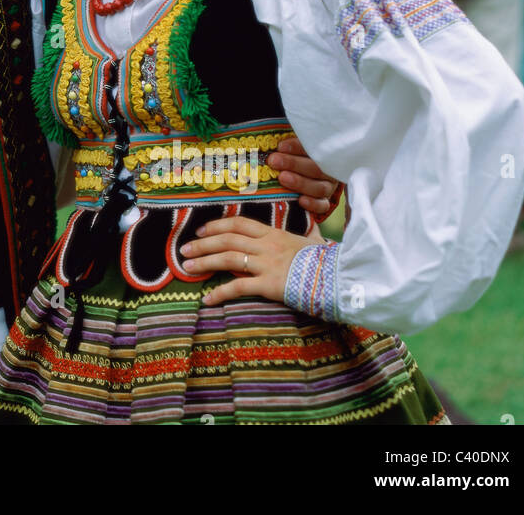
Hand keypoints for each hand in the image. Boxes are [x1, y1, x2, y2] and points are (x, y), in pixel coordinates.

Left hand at [179, 215, 324, 307]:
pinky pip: (239, 287)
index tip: (201, 230)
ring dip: (204, 262)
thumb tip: (315, 230)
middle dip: (202, 244)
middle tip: (184, 250)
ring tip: (187, 269)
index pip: (239, 223)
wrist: (340, 277)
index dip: (217, 225)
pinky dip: (220, 293)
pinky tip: (207, 299)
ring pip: (228, 258)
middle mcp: (267, 245)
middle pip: (227, 239)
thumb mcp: (315, 242)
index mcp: (274, 233)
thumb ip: (309, 235)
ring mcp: (267, 264)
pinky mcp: (269, 284)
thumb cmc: (328, 261)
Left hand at [266, 136, 338, 215]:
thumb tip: (268, 131)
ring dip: (300, 183)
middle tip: (274, 161)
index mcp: (321, 152)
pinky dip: (313, 204)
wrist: (301, 175)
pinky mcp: (324, 202)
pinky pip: (322, 205)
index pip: (312, 147)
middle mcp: (327, 170)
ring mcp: (327, 187)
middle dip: (293, 163)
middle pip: (315, 167)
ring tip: (282, 178)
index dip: (296, 146)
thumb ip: (284, 140)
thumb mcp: (289, 146)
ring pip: (319, 187)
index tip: (280, 146)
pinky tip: (301, 200)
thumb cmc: (290, 155)